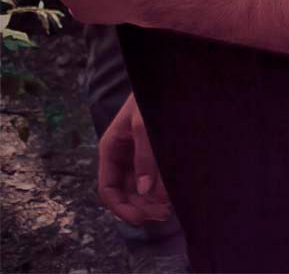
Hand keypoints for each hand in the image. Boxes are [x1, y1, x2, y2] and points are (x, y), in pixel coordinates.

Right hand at [97, 94, 171, 226]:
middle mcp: (122, 156)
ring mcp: (138, 154)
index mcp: (111, 150)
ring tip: (170, 208)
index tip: (140, 219)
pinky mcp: (155, 151)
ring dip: (152, 201)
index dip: (121, 208)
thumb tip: (146, 190)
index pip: (108, 189)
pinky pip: (154, 176)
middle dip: (141, 206)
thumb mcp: (145, 125)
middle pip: (126, 192)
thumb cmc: (151, 96)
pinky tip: (174, 194)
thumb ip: (146, 157)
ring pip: (141, 187)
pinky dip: (162, 187)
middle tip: (164, 214)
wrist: (169, 76)